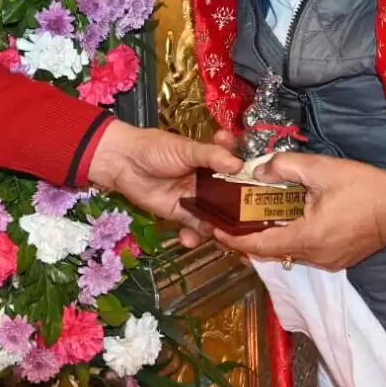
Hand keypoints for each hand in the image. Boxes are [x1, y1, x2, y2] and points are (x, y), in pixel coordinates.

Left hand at [86, 120, 241, 238]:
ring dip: (222, 229)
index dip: (251, 181)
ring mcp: (197, 200)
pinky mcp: (182, 215)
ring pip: (218, 218)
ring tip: (223, 236)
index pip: (239, 171)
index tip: (262, 188)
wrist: (124, 162)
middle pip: (233, 200)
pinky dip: (195, 237)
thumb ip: (211, 156)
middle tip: (247, 222)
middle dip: (241, 213)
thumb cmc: (155, 148)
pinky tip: (189, 238)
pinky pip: (196, 229)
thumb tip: (237, 164)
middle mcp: (210, 182)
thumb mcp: (186, 149)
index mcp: (214, 162)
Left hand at [213, 153, 385, 271]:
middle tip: (229, 223)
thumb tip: (258, 170)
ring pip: (288, 253)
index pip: (261, 245)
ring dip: (270, 239)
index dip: (235, 240)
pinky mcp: (338, 259)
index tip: (216, 231)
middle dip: (248, 239)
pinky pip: (305, 252)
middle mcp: (315, 257)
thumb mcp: (322, 169)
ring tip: (253, 219)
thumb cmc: (363, 187)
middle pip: (272, 252)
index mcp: (307, 237)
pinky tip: (285, 221)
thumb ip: (285, 167)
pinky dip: (290, 239)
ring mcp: (328, 262)